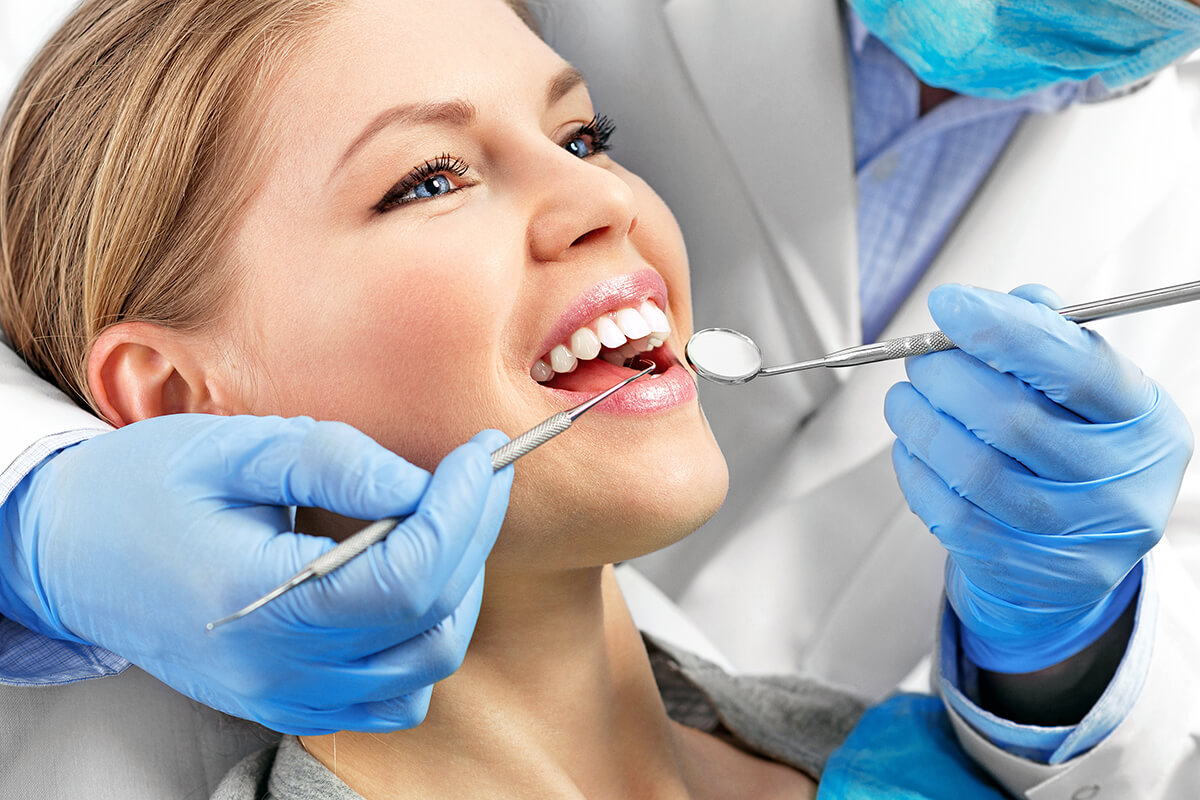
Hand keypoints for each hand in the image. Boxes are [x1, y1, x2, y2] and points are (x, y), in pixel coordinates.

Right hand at [0, 414, 511, 733]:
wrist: (71, 554)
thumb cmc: (142, 489)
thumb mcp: (229, 448)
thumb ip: (330, 461)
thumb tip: (419, 483)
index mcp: (256, 601)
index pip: (404, 576)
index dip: (460, 511)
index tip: (482, 455)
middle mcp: (275, 668)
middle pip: (428, 619)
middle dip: (472, 534)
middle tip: (480, 472)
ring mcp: (283, 697)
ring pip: (423, 665)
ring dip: (457, 589)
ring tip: (447, 521)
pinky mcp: (288, 704)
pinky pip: (392, 697)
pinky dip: (423, 642)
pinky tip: (412, 584)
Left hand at [884, 284, 1192, 672]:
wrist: (1072, 560)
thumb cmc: (1073, 452)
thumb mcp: (1086, 397)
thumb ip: (1053, 343)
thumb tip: (1017, 302)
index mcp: (1146, 423)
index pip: (1076, 367)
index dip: (1003, 330)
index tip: (947, 303)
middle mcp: (1120, 483)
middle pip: (1013, 419)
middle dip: (948, 377)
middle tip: (921, 359)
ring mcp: (1072, 534)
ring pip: (973, 470)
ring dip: (920, 422)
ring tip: (904, 399)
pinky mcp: (1020, 566)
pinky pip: (949, 512)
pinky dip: (915, 470)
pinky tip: (911, 446)